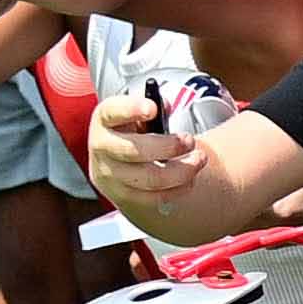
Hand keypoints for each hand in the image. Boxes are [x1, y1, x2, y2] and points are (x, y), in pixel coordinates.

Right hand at [86, 109, 201, 211]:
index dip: (131, 109)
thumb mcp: (137, 114)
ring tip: (199, 159)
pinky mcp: (125, 196)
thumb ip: (151, 107)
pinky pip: (155, 197)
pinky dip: (178, 188)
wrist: (115, 164)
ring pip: (150, 178)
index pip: (112, 112)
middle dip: (169, 146)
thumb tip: (164, 106)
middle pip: (135, 150)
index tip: (152, 108)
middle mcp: (103, 147)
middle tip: (190, 140)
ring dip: (182, 170)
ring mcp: (111, 175)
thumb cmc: (131, 132)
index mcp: (104, 119)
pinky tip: (190, 178)